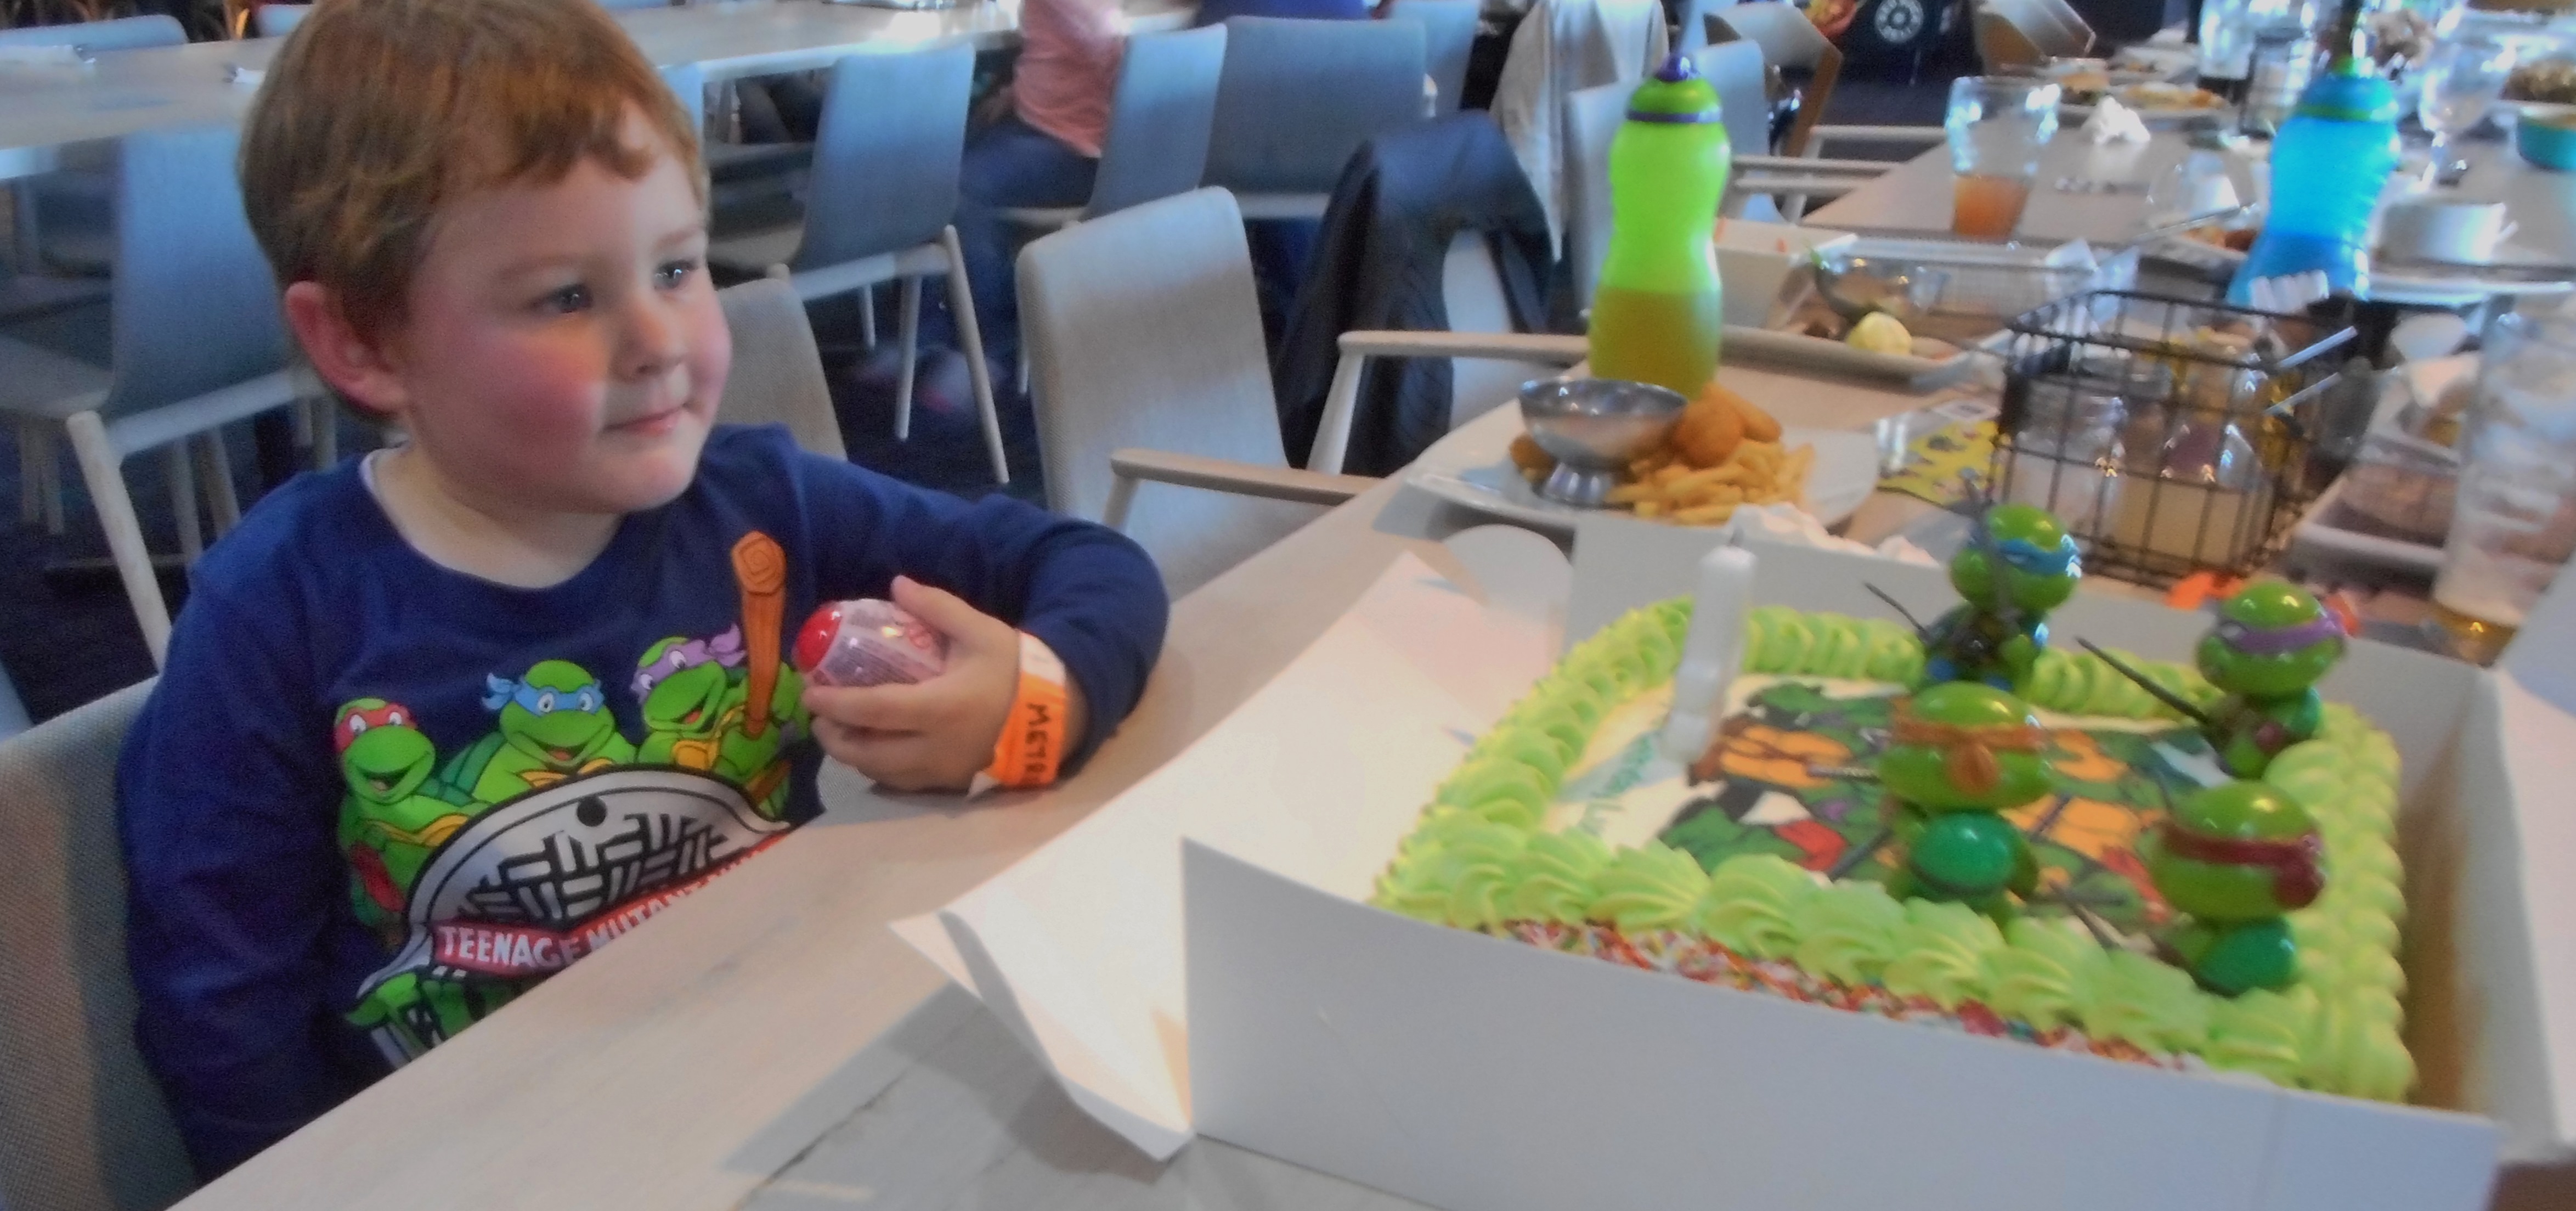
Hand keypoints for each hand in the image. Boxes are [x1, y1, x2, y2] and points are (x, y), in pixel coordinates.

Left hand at [803, 577, 1018, 791]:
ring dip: (853, 755)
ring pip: (881, 773)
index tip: (809, 691)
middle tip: (819, 715)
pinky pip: (901, 783)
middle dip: (834, 737)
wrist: (1053, 714)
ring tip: (839, 732)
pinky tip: (873, 750)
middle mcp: (935, 748)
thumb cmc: (1012, 670)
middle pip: (868, 753)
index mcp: (939, 708)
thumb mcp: (978, 631)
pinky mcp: (950, 783)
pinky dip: (878, 767)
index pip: (873, 711)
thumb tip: (895, 582)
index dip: (835, 704)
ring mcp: (942, 772)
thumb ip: (936, 607)